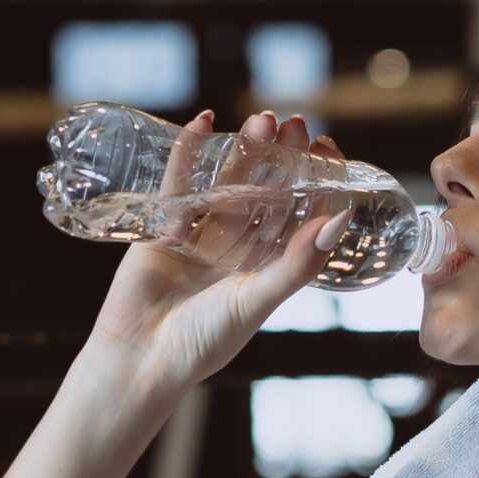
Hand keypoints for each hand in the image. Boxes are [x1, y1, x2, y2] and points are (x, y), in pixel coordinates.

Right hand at [83, 108, 351, 396]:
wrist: (138, 359)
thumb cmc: (203, 341)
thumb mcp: (256, 300)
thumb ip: (297, 263)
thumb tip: (341, 220)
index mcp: (267, 269)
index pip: (299, 216)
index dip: (315, 183)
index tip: (327, 148)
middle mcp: (238, 250)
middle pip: (266, 192)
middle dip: (282, 158)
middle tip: (296, 122)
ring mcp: (200, 236)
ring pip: (228, 182)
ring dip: (244, 149)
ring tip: (263, 118)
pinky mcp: (163, 227)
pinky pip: (179, 182)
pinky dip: (189, 152)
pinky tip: (205, 122)